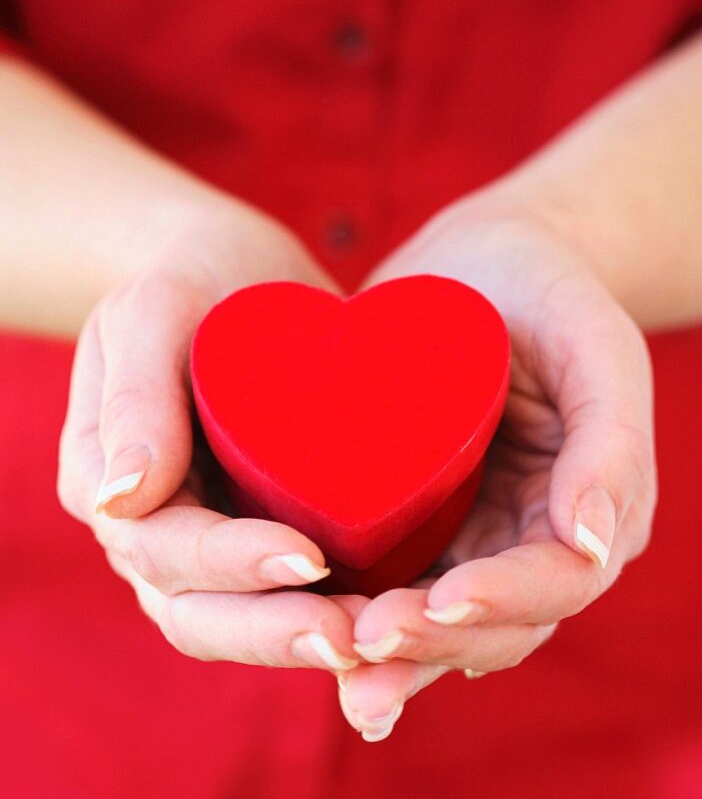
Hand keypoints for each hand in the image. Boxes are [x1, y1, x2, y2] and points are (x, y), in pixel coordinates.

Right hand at [57, 201, 359, 672]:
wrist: (230, 269)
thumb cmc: (189, 276)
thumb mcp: (154, 309)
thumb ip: (134, 394)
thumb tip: (121, 502)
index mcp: (103, 476)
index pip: (159, 546)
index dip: (229, 563)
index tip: (307, 556)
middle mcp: (144, 524)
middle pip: (194, 609)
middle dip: (270, 630)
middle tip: (350, 636)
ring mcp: (197, 534)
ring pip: (234, 621)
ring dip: (298, 641)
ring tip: (375, 642)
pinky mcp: (251, 528)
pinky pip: (277, 597)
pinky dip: (319, 617)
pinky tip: (382, 624)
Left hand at [336, 200, 655, 739]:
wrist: (482, 256)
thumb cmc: (548, 289)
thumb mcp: (596, 343)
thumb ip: (612, 440)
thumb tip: (592, 543)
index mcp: (593, 505)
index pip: (558, 579)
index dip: (503, 600)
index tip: (437, 600)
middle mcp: (532, 534)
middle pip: (495, 622)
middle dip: (435, 643)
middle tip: (363, 645)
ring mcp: (473, 531)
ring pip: (441, 621)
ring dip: (396, 658)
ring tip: (342, 677)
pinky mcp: (416, 517)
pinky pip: (394, 581)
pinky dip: (362, 619)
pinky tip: (322, 642)